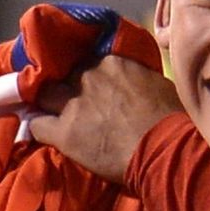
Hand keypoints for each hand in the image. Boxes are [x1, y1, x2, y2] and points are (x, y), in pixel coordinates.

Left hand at [33, 55, 181, 181]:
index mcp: (112, 62)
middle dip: (65, 87)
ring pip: (45, 96)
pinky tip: (41, 133)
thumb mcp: (157, 85)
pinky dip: (38, 128)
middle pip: (63, 76)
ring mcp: (73, 104)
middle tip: (69, 100)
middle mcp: (88, 77)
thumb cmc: (172, 119)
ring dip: (47, 104)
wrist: (165, 149)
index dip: (85, 74)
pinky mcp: (64, 132)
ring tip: (49, 113)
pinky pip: (37, 125)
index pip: (86, 61)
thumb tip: (135, 81)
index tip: (88, 84)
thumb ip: (137, 77)